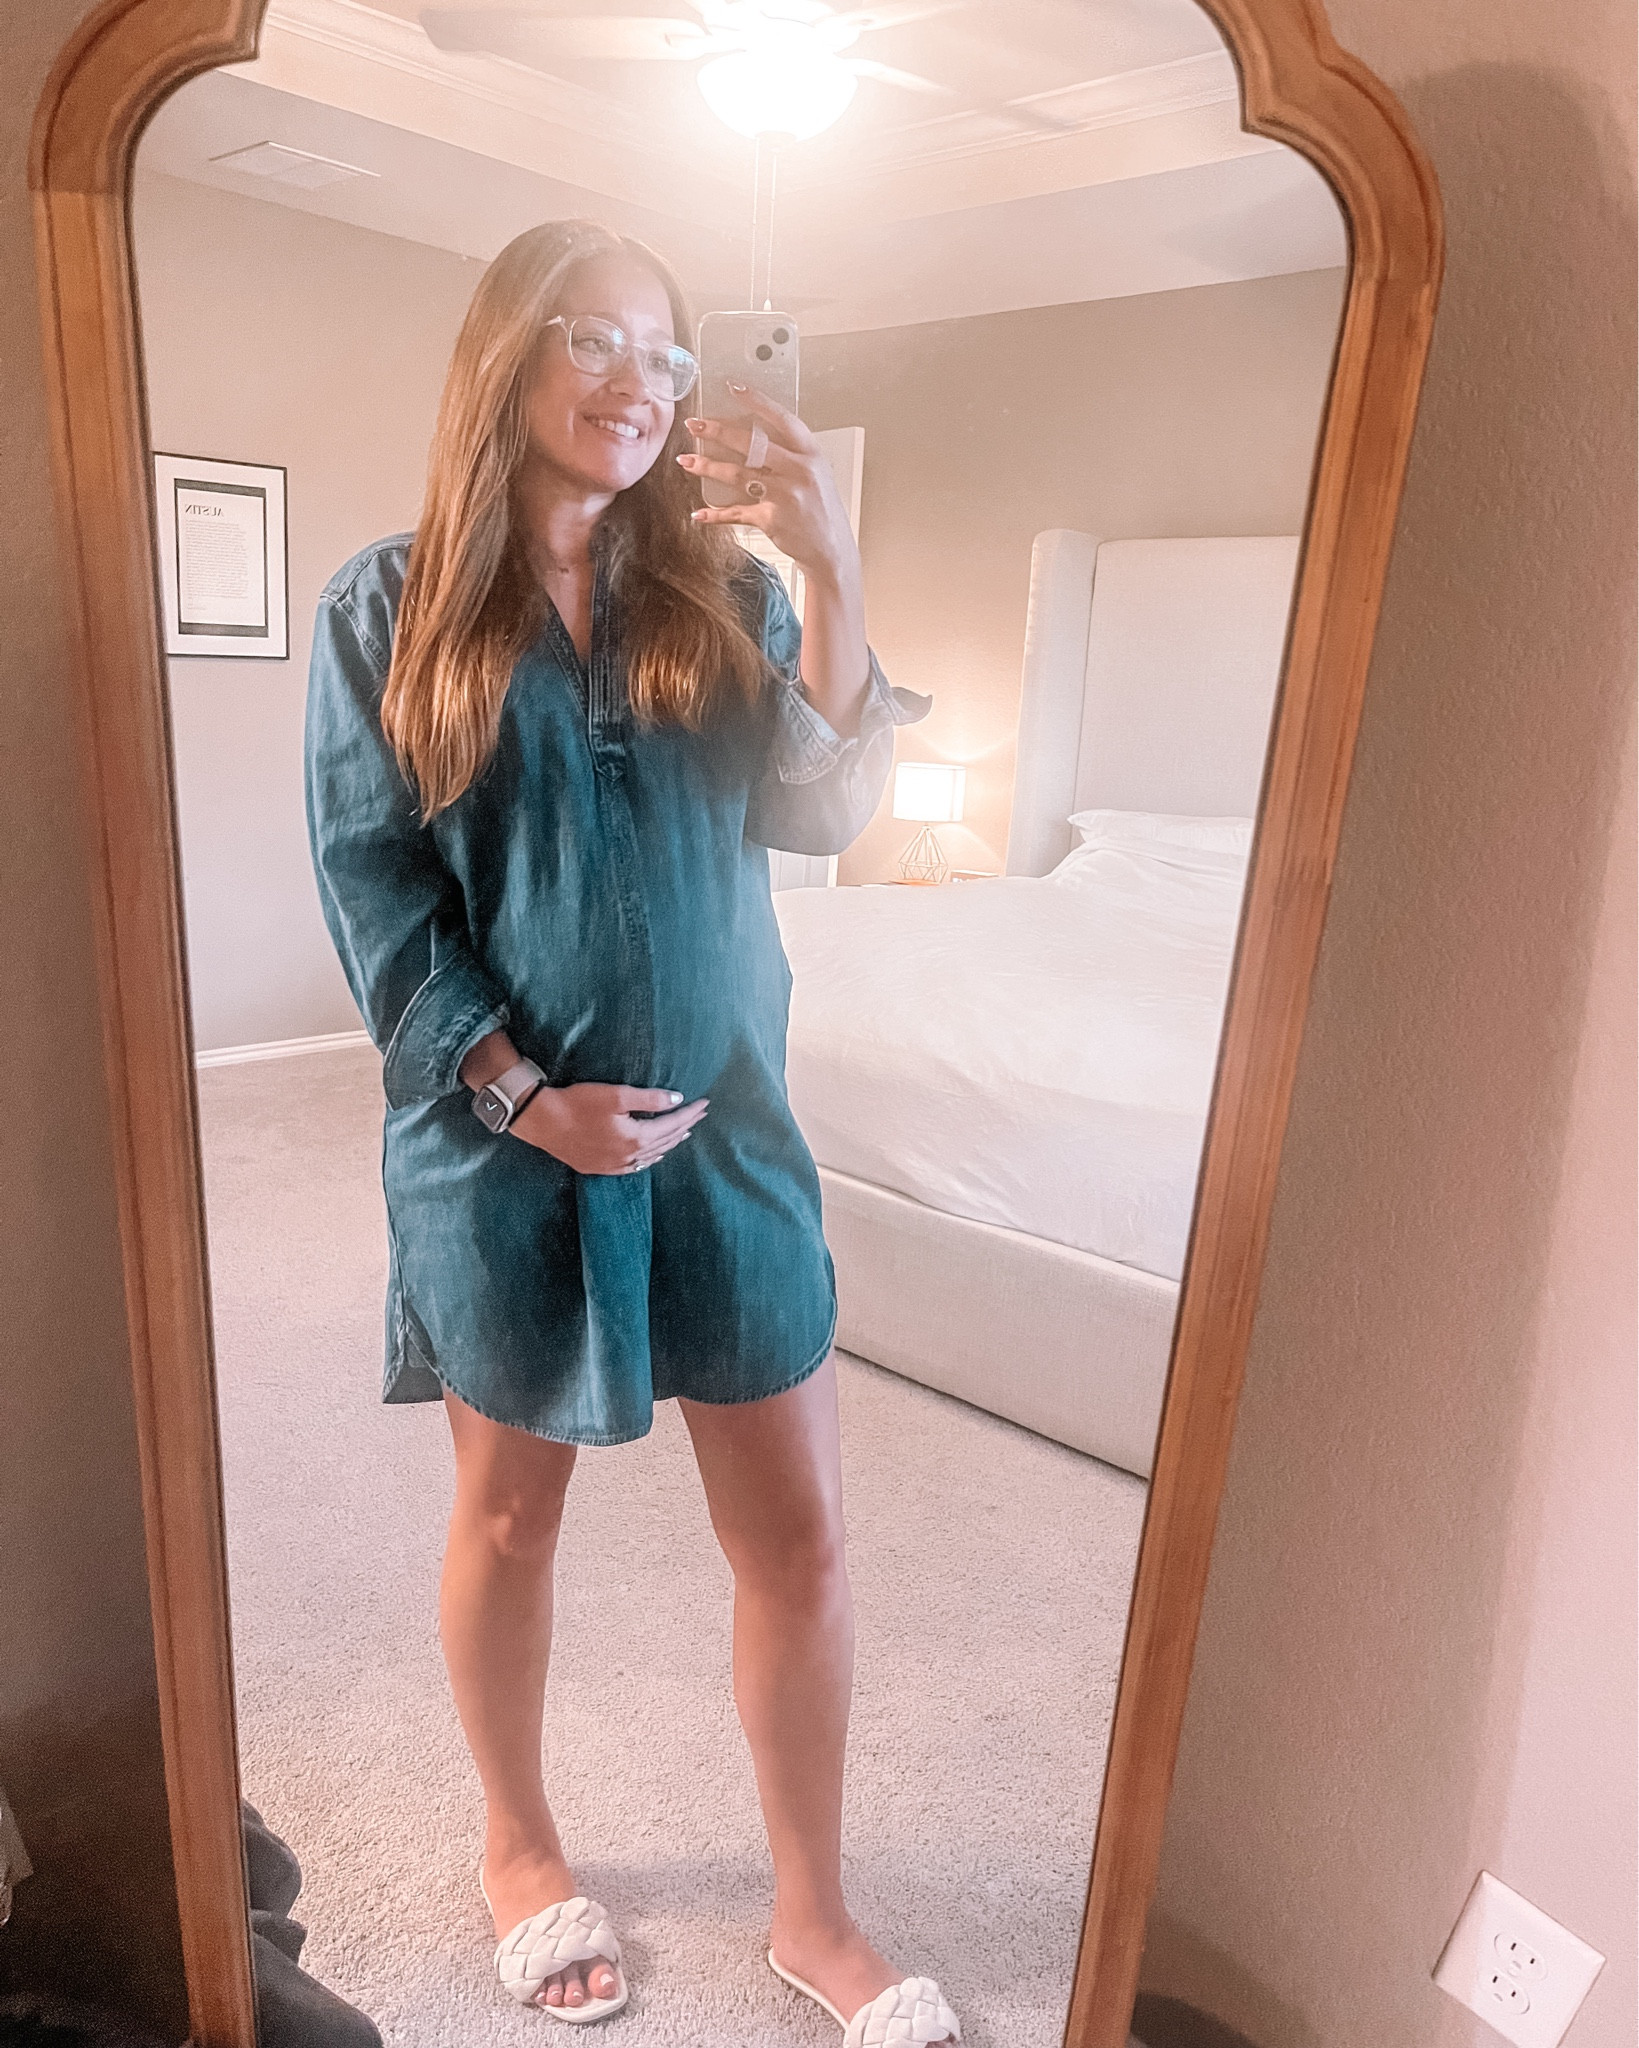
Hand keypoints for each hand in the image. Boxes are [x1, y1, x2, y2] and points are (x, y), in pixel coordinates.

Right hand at [511, 1083, 707, 1175]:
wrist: (543, 1122)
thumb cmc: (578, 1103)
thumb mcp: (616, 1095)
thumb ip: (649, 1098)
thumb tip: (677, 1099)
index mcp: (636, 1138)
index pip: (672, 1124)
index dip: (690, 1113)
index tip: (705, 1103)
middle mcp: (629, 1156)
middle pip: (666, 1140)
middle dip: (685, 1125)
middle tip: (700, 1114)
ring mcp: (615, 1165)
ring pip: (652, 1155)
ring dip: (670, 1142)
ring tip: (684, 1132)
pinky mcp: (600, 1167)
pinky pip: (634, 1166)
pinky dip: (649, 1158)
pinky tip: (653, 1155)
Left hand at [679, 388, 858, 586]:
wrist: (831, 550)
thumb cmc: (821, 510)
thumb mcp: (816, 474)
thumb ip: (791, 456)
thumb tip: (753, 439)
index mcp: (811, 454)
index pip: (782, 419)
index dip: (757, 402)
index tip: (734, 388)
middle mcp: (798, 470)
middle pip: (751, 443)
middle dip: (718, 431)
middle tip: (695, 425)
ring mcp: (784, 495)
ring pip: (737, 474)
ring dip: (707, 466)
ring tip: (687, 460)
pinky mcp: (771, 519)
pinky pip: (736, 512)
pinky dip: (715, 514)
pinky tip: (699, 514)